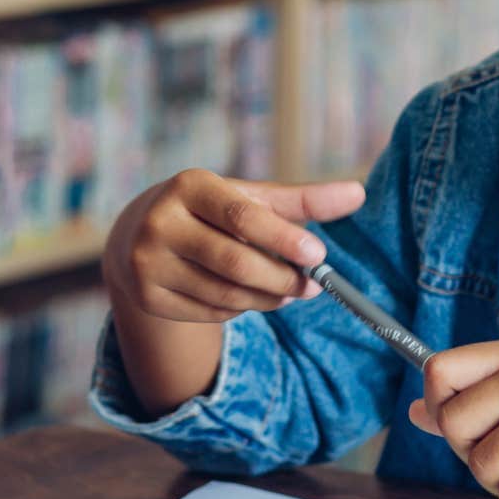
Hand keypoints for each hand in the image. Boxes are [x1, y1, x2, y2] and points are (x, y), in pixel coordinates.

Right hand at [104, 169, 365, 324]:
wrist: (140, 235)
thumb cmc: (212, 212)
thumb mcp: (250, 198)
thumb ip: (302, 199)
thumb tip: (358, 194)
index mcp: (189, 186)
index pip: (242, 216)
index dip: (283, 239)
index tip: (318, 254)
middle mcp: (161, 222)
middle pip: (235, 263)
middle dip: (282, 278)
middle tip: (313, 285)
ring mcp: (149, 262)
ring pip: (225, 294)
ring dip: (267, 299)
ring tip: (287, 292)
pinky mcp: (147, 296)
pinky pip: (210, 313)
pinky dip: (239, 309)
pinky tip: (248, 297)